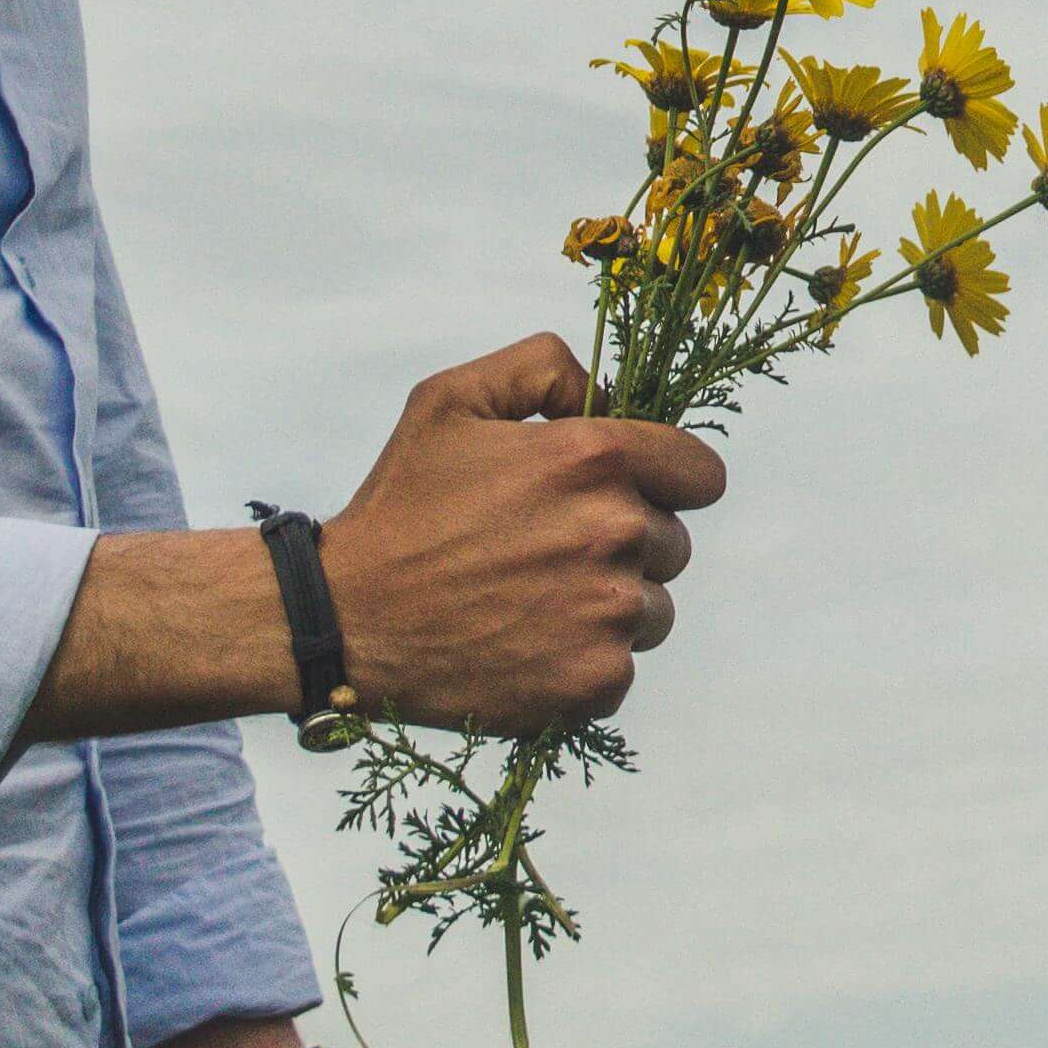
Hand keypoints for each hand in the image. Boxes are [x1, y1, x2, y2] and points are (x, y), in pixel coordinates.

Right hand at [324, 336, 724, 734]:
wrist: (347, 618)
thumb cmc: (400, 506)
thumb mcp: (452, 399)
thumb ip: (541, 367)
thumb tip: (604, 391)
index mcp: (594, 457)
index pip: (701, 474)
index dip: (669, 481)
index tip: (630, 494)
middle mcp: (616, 531)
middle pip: (674, 544)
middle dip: (626, 545)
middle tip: (545, 552)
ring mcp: (610, 612)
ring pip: (653, 610)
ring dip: (609, 608)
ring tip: (531, 602)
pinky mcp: (595, 680)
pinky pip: (622, 668)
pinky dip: (582, 663)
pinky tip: (524, 645)